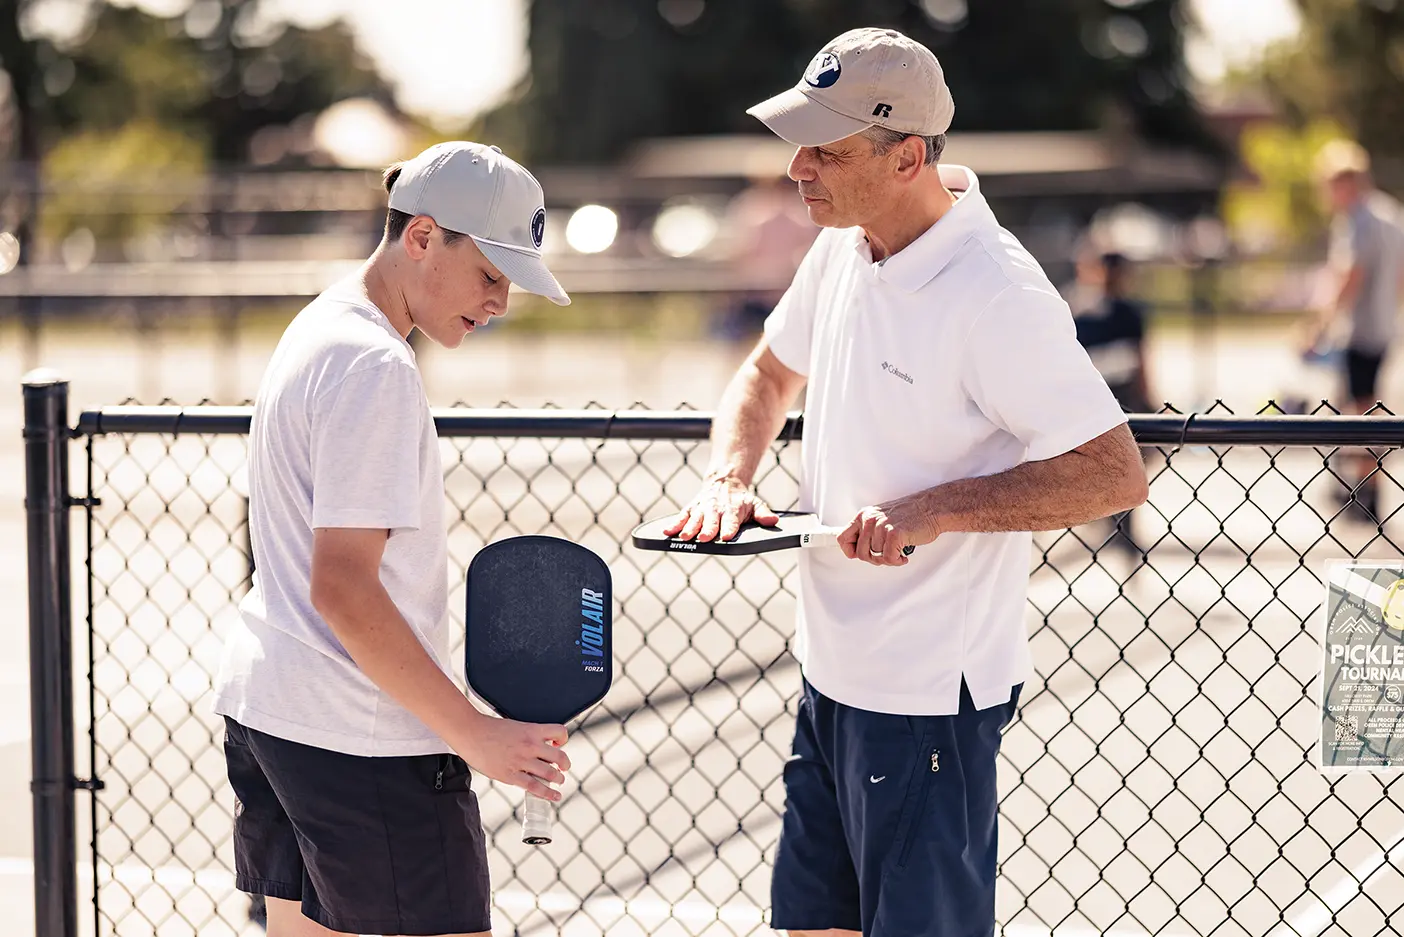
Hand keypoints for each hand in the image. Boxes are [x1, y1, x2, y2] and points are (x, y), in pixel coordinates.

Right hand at [452, 713, 570, 801]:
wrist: (471, 733)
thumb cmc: (490, 729)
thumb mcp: (515, 726)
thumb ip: (528, 735)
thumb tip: (539, 744)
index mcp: (532, 730)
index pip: (560, 732)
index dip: (563, 739)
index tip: (559, 745)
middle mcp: (530, 746)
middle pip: (559, 757)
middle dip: (565, 765)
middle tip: (564, 769)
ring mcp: (521, 762)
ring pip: (550, 774)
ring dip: (558, 779)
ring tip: (559, 781)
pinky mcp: (511, 775)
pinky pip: (534, 787)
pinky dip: (547, 793)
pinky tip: (554, 795)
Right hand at [661, 475, 778, 541]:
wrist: (724, 482)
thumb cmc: (740, 500)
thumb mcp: (755, 504)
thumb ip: (763, 514)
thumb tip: (773, 520)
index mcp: (732, 510)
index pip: (731, 521)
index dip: (728, 528)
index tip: (726, 536)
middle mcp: (716, 510)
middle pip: (711, 521)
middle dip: (708, 529)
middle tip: (705, 537)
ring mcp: (702, 509)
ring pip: (695, 519)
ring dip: (690, 528)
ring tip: (685, 536)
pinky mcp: (691, 509)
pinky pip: (681, 517)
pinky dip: (674, 524)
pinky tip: (667, 531)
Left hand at [837, 495, 939, 566]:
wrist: (932, 508)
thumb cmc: (911, 514)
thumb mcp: (882, 517)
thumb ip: (869, 530)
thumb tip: (858, 549)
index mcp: (864, 515)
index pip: (843, 538)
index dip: (850, 551)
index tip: (858, 555)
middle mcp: (870, 520)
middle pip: (861, 553)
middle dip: (874, 559)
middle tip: (886, 555)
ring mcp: (881, 527)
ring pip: (876, 557)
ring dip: (888, 559)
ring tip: (898, 551)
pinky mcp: (894, 535)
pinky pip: (889, 559)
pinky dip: (897, 561)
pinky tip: (903, 555)